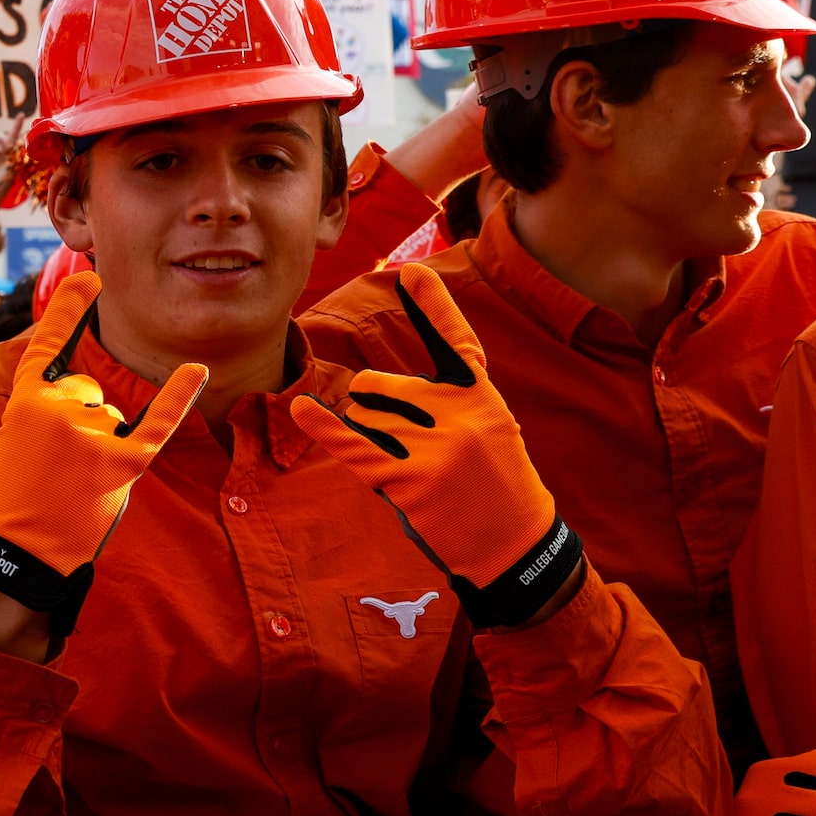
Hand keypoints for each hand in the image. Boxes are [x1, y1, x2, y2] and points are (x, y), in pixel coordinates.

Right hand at [0, 270, 203, 640]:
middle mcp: (61, 408)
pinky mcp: (123, 464)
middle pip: (88, 393)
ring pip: (111, 417)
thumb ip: (40, 418)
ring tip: (71, 487)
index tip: (89, 277)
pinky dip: (179, 396)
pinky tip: (196, 369)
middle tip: (54, 472)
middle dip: (77, 424)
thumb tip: (75, 406)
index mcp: (25, 402)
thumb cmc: (4, 510)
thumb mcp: (6, 447)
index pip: (49, 346)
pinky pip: (157, 424)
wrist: (13, 559)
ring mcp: (93, 435)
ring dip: (98, 447)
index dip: (69, 310)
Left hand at [288, 264, 574, 628]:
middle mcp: (460, 411)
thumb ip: (447, 397)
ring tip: (408, 466)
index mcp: (479, 393)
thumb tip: (367, 384)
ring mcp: (435, 446)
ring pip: (365, 417)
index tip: (408, 271)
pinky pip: (354, 446)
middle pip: (379, 387)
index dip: (432, 304)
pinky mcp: (411, 479)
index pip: (454, 339)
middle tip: (411, 446)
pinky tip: (301, 411)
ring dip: (369, 438)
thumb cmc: (494, 482)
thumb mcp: (489, 425)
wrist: (515, 543)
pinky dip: (324, 429)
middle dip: (374, 408)